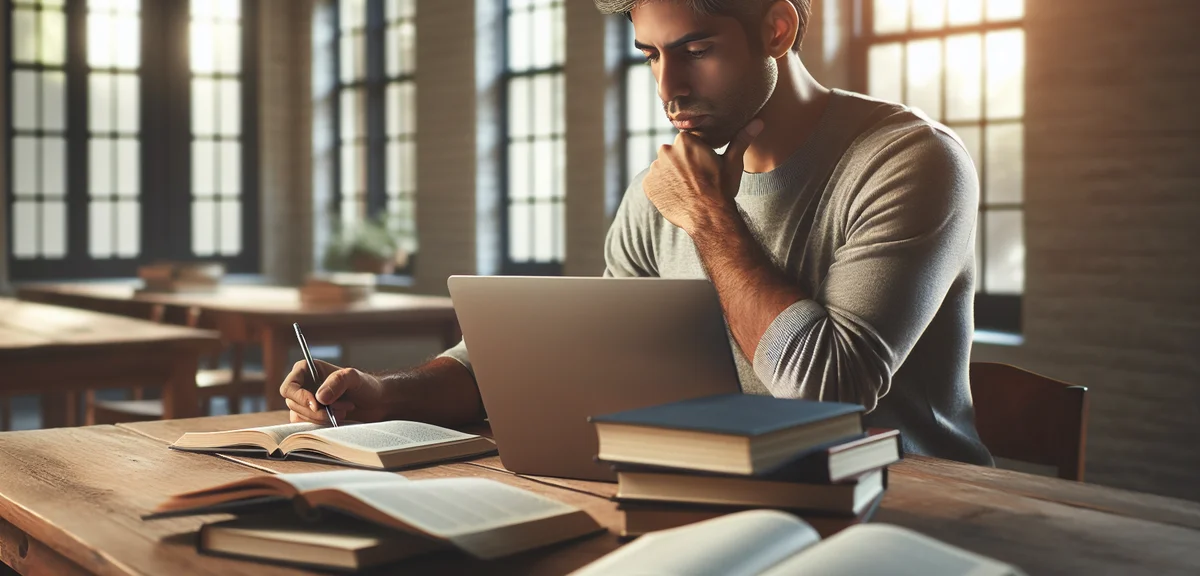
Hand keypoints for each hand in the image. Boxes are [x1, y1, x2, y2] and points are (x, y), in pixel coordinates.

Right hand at [279, 359, 386, 423]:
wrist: (376, 402)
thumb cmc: (364, 385)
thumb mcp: (354, 378)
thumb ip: (338, 382)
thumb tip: (319, 398)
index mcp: (305, 370)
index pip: (289, 387)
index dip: (299, 398)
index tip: (317, 405)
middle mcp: (302, 386)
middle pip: (294, 405)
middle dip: (318, 410)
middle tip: (343, 407)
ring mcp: (306, 403)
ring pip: (300, 418)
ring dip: (322, 418)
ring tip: (344, 411)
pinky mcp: (312, 417)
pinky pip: (307, 427)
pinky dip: (323, 425)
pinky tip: (340, 419)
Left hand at [643, 119, 763, 233]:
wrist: (709, 218)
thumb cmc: (722, 189)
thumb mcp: (732, 163)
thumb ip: (741, 139)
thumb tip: (758, 122)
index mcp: (685, 140)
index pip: (686, 144)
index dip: (696, 156)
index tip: (703, 168)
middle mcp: (665, 150)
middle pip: (673, 155)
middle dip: (681, 165)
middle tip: (696, 180)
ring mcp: (655, 168)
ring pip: (663, 169)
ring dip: (671, 177)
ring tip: (687, 190)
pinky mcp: (647, 185)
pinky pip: (654, 183)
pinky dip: (662, 189)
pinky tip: (676, 196)